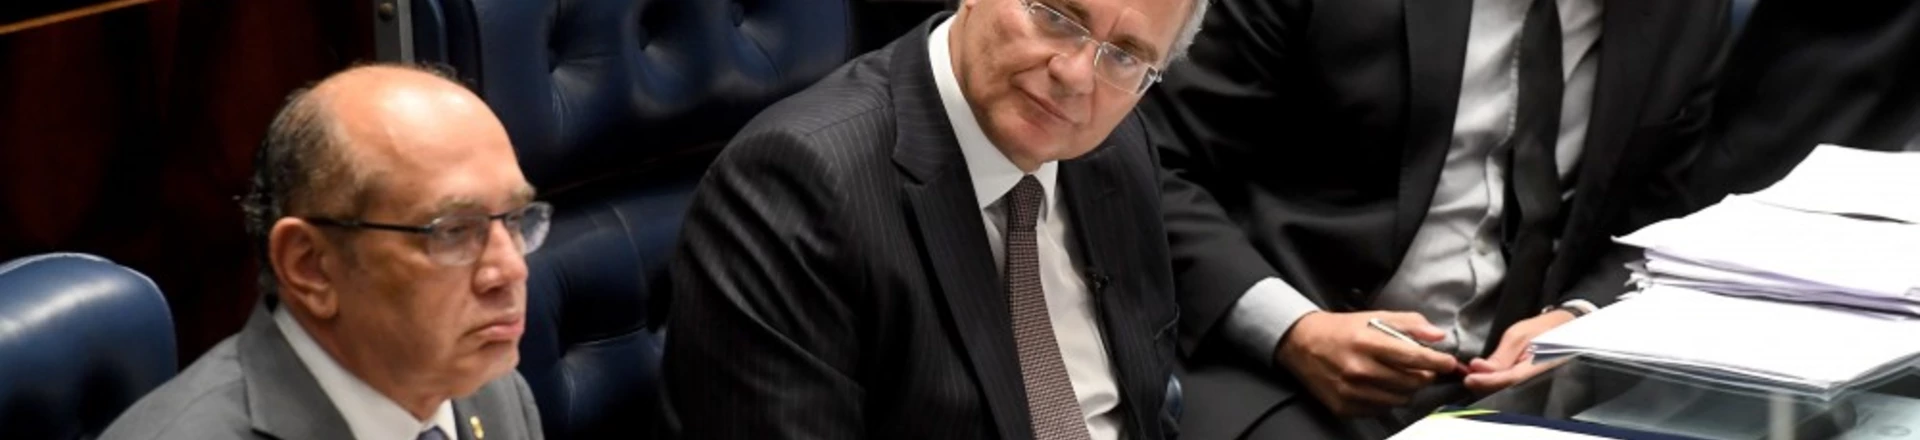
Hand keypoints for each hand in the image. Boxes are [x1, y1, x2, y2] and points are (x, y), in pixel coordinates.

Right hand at [1274, 311, 1459, 416]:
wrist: (1301, 344)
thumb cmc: (1341, 329)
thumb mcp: (1375, 316)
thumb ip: (1410, 324)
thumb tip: (1438, 335)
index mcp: (1368, 343)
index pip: (1414, 358)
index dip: (1438, 362)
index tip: (1448, 363)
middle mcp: (1359, 369)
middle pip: (1412, 383)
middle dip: (1423, 375)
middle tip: (1420, 367)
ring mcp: (1351, 392)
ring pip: (1400, 400)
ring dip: (1406, 389)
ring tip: (1397, 376)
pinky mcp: (1345, 407)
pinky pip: (1381, 409)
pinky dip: (1386, 399)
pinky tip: (1378, 385)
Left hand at [1463, 310, 1575, 394]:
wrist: (1564, 327)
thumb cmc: (1542, 329)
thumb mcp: (1518, 336)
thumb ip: (1501, 356)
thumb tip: (1479, 369)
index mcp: (1536, 368)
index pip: (1508, 380)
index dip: (1486, 381)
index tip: (1469, 378)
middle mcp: (1535, 379)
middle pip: (1505, 388)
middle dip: (1483, 383)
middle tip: (1467, 374)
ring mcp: (1532, 381)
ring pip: (1505, 388)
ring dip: (1486, 382)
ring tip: (1472, 373)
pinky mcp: (1527, 379)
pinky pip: (1508, 384)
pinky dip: (1493, 380)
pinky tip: (1482, 374)